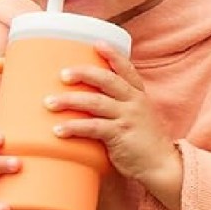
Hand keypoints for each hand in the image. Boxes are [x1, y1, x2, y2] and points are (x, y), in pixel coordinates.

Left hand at [44, 44, 182, 209]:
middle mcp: (134, 102)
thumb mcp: (137, 117)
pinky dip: (74, 127)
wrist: (161, 166)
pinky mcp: (120, 135)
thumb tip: (85, 100)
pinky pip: (93, 127)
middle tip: (62, 74)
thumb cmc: (143, 142)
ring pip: (95, 102)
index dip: (112, 55)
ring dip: (70, 101)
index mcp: (138, 95)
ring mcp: (128, 117)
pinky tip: (58, 130)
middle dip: (83, 74)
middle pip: (107, 80)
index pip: (126, 69)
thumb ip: (118, 106)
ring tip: (49, 103)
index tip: (97, 43)